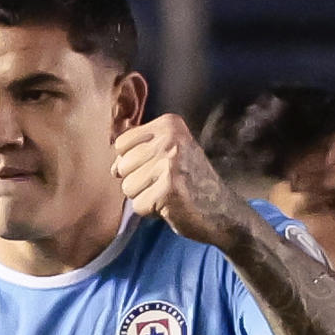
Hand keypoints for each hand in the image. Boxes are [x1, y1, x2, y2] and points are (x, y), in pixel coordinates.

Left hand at [112, 114, 245, 249]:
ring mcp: (170, 163)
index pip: (121, 143)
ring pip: (127, 187)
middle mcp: (170, 138)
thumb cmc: (188, 182)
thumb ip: (137, 151)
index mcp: (168, 124)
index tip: (156, 166)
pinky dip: (151, 210)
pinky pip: (138, 205)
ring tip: (167, 193)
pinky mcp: (169, 188)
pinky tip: (170, 204)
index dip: (132, 161)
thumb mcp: (166, 153)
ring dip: (144, 196)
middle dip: (138, 181)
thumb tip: (113, 167)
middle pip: (122, 166)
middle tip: (164, 183)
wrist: (221, 210)